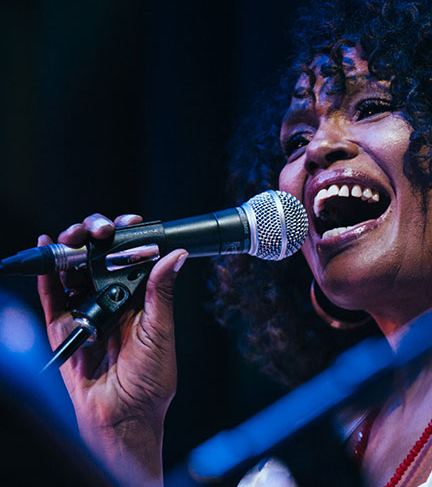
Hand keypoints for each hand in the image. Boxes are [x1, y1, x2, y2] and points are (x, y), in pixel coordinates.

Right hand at [37, 213, 187, 485]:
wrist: (124, 415)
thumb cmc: (150, 380)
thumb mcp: (160, 331)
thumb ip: (160, 292)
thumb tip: (176, 255)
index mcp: (139, 297)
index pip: (131, 257)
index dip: (129, 237)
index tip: (129, 224)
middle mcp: (112, 300)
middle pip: (99, 257)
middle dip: (96, 236)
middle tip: (100, 229)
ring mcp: (86, 311)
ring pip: (74, 270)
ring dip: (72, 248)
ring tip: (74, 235)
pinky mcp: (64, 327)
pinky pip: (52, 296)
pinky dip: (48, 274)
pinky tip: (48, 248)